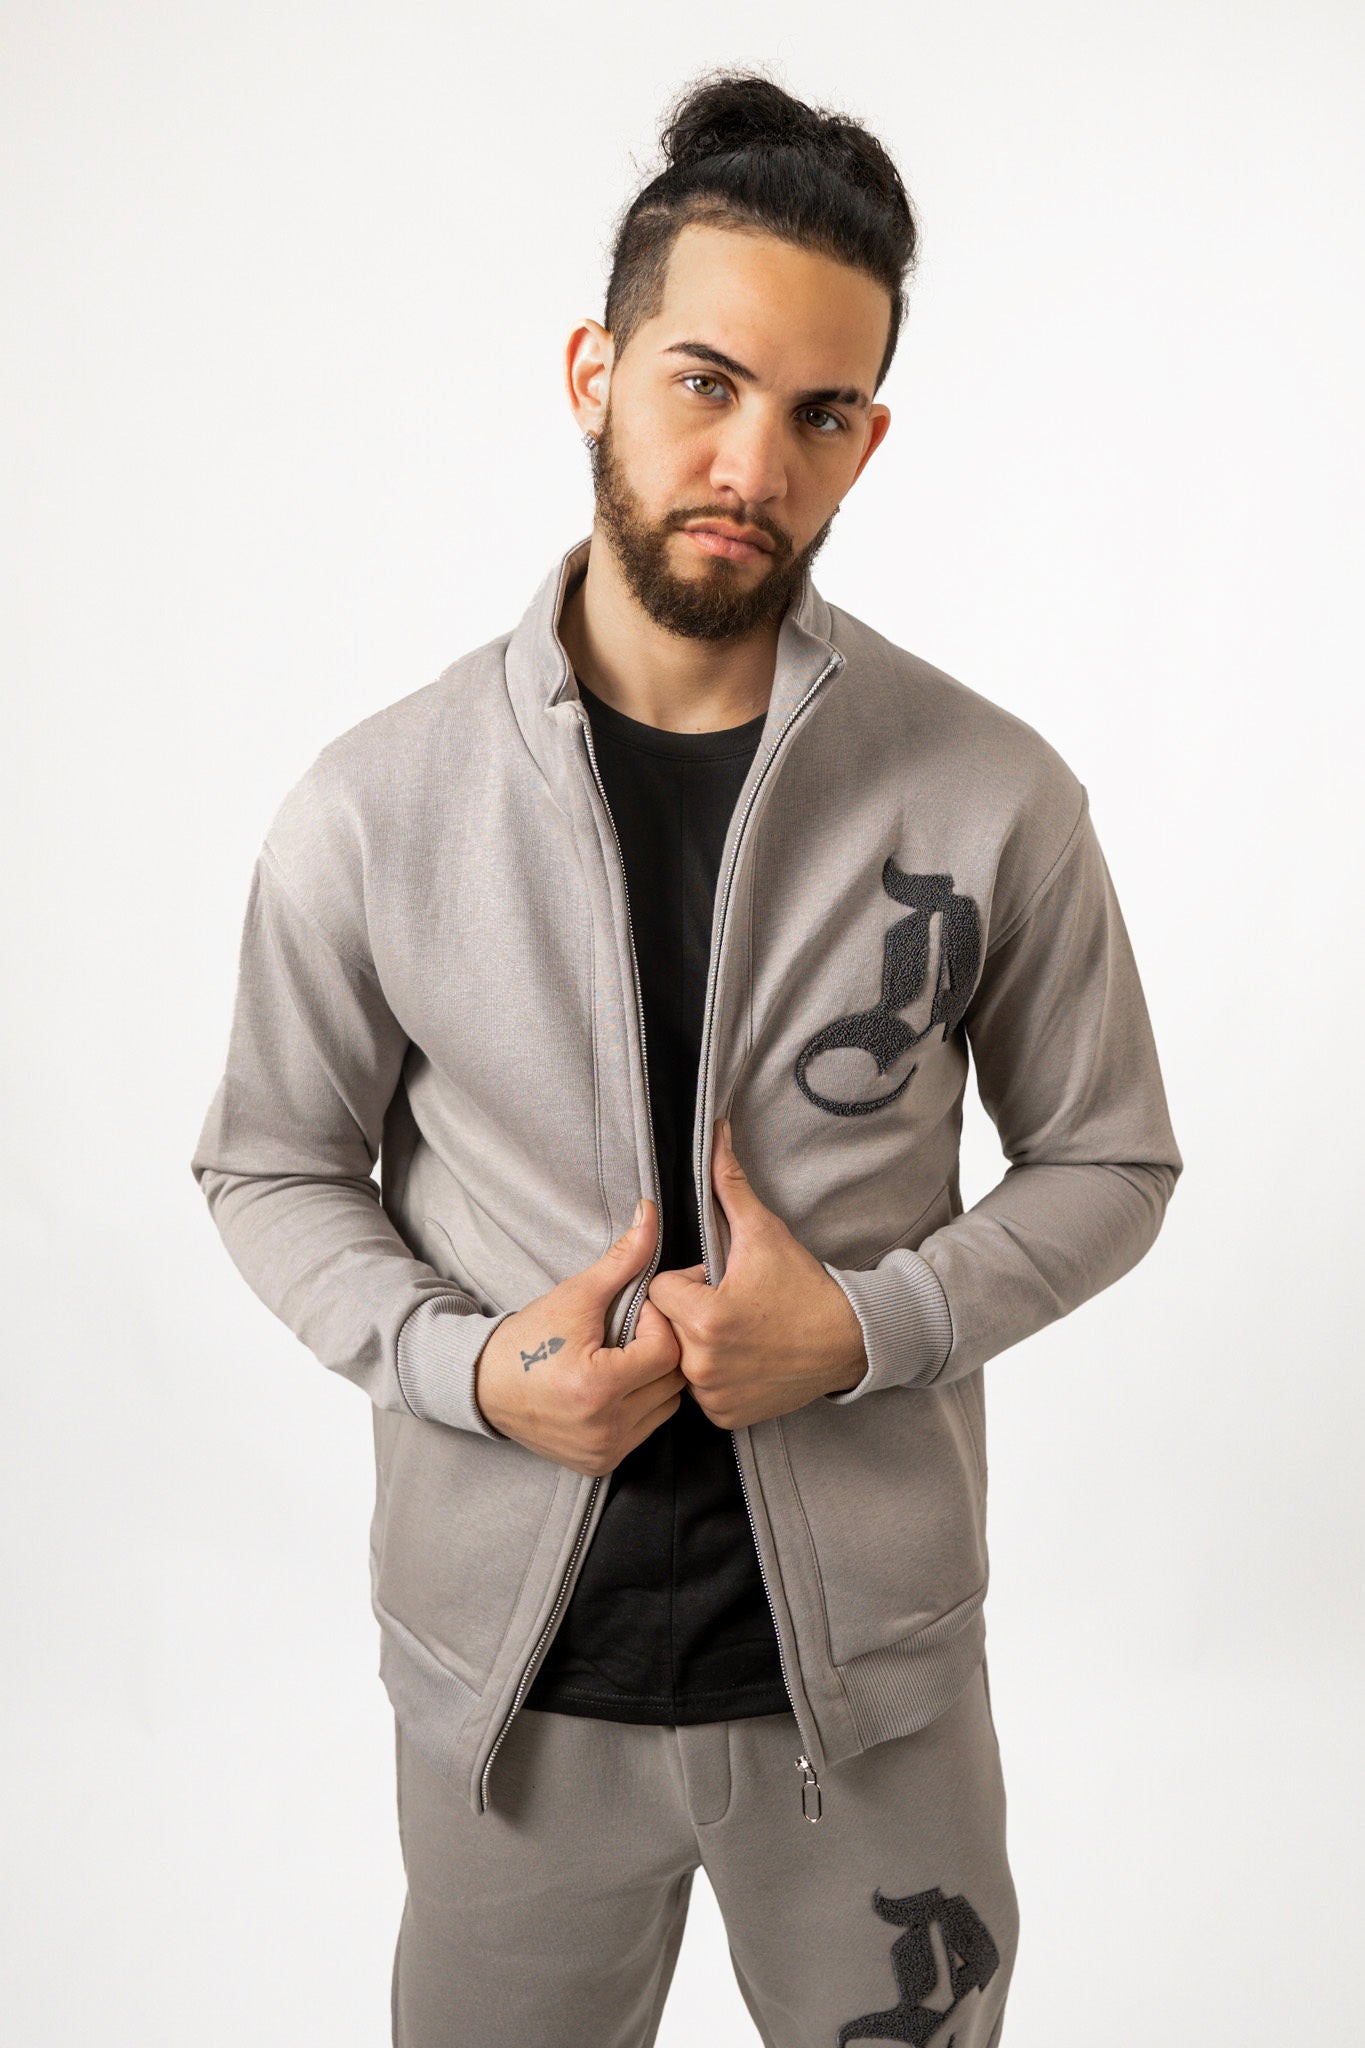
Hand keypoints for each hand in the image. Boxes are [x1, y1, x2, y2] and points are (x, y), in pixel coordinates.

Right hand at [474, 1199, 684, 1474]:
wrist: (484, 1385)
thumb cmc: (530, 1337)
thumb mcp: (576, 1294)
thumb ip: (623, 1258)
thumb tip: (650, 1213)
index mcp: (596, 1388)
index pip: (665, 1352)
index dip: (657, 1325)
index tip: (637, 1313)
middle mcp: (603, 1428)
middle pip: (672, 1381)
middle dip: (661, 1349)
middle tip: (633, 1332)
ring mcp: (604, 1451)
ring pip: (667, 1406)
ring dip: (656, 1378)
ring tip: (623, 1358)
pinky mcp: (601, 1463)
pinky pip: (647, 1428)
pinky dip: (642, 1405)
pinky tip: (616, 1385)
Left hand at [646, 1119, 867, 1428]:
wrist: (849, 1340)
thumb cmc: (804, 1286)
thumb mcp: (764, 1233)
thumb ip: (730, 1185)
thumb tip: (715, 1134)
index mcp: (705, 1319)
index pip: (662, 1288)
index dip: (689, 1279)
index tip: (721, 1281)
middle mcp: (702, 1363)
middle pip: (667, 1324)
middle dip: (691, 1311)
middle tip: (733, 1306)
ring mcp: (713, 1394)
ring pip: (680, 1358)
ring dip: (699, 1345)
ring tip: (740, 1333)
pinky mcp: (725, 1415)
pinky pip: (700, 1391)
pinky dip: (715, 1378)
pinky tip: (744, 1360)